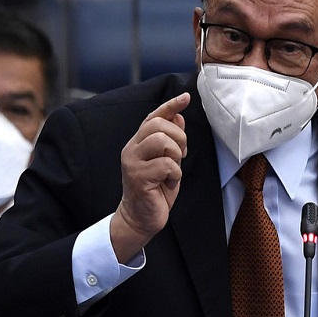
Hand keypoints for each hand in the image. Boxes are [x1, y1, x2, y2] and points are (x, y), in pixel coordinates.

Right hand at [111, 93, 188, 261]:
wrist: (141, 218)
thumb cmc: (155, 191)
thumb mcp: (167, 162)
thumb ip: (171, 142)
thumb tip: (178, 118)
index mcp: (138, 143)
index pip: (153, 117)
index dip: (170, 106)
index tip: (186, 98)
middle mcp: (132, 149)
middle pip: (158, 125)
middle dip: (178, 138)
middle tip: (181, 156)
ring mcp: (133, 163)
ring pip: (161, 141)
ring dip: (175, 155)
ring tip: (173, 170)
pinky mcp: (138, 178)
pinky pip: (165, 164)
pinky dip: (174, 174)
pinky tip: (169, 183)